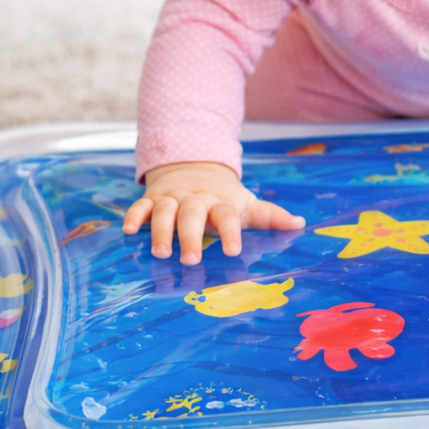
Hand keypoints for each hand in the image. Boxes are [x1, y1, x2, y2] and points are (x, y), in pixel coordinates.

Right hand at [122, 161, 305, 264]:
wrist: (193, 168)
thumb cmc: (223, 198)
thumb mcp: (246, 205)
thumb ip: (270, 217)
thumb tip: (301, 224)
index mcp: (220, 203)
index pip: (227, 217)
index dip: (231, 233)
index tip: (233, 252)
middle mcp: (195, 200)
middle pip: (193, 215)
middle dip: (191, 236)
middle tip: (191, 260)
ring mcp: (172, 199)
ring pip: (165, 212)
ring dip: (161, 231)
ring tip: (160, 252)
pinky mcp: (152, 200)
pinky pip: (140, 207)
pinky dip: (133, 216)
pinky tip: (128, 231)